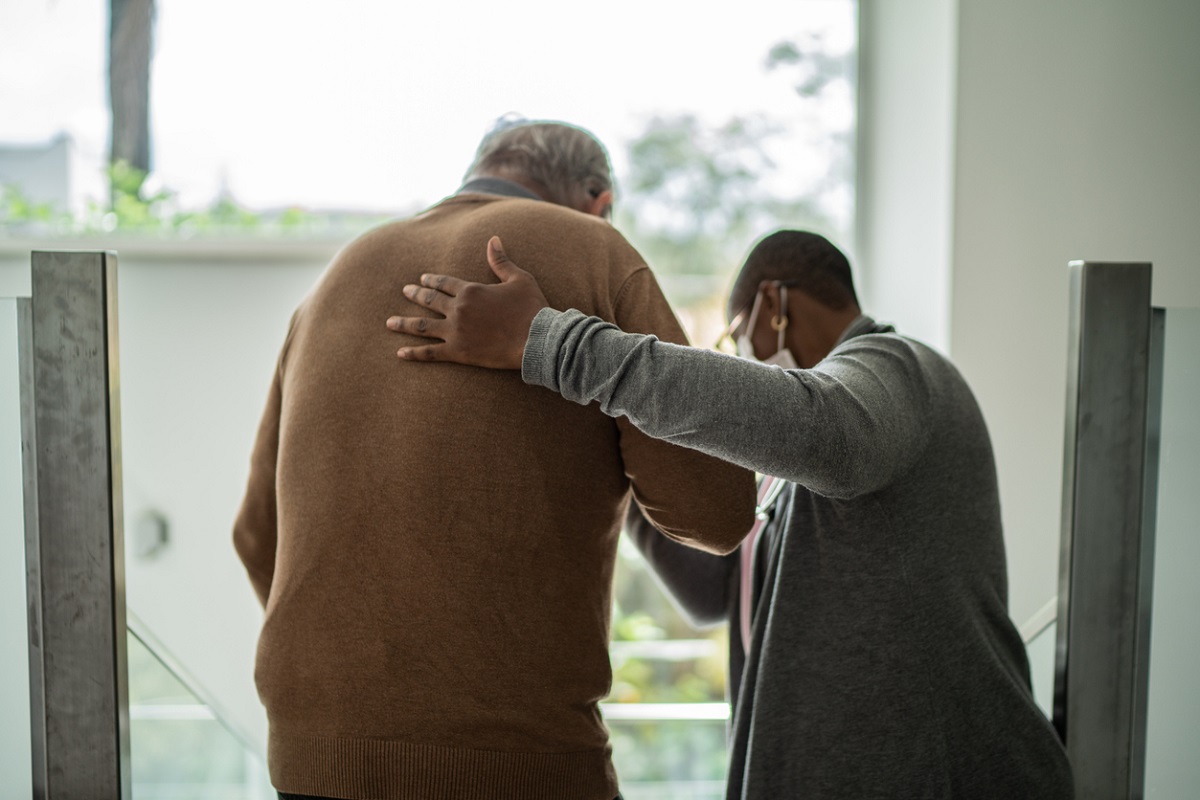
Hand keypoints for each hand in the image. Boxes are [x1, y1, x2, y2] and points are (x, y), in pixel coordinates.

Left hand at [386, 236, 549, 369]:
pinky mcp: (458, 352)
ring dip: (404, 323)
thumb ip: (501, 261)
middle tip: (404, 292)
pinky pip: (430, 353)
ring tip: (389, 322)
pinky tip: (400, 353)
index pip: (444, 283)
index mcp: (470, 290)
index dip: (431, 280)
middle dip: (414, 295)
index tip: (421, 279)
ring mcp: (455, 332)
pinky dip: (414, 353)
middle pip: (429, 300)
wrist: (536, 340)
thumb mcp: (519, 279)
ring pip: (422, 326)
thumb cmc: (531, 309)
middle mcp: (458, 309)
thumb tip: (493, 239)